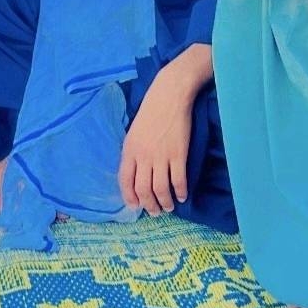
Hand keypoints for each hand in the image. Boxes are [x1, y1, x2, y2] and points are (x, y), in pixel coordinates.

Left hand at [119, 64, 195, 216]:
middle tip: (155, 212)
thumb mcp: (134, 131)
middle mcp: (143, 156)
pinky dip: (181, 191)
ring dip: (165, 202)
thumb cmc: (151, 111)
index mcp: (129, 150)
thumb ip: (134, 152)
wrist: (169, 95)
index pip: (125, 181)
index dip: (130, 197)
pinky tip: (182, 195)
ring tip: (169, 207)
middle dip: (149, 205)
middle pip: (143, 189)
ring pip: (161, 189)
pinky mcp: (178, 154)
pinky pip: (179, 180)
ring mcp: (161, 156)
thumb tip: (136, 172)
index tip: (135, 206)